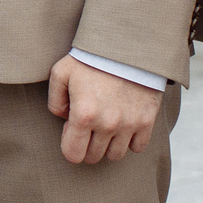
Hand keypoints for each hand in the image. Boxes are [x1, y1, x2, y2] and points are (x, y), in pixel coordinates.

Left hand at [47, 55, 162, 163]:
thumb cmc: (91, 58)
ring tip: (105, 124)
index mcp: (84, 115)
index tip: (72, 128)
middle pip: (93, 157)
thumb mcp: (61, 73)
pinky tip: (123, 125)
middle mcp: (107, 124)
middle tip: (88, 123)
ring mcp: (129, 124)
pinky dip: (130, 141)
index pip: (73, 155)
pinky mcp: (147, 120)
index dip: (69, 144)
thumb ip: (55, 101)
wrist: (127, 45)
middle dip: (86, 145)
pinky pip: (138, 147)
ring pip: (115, 155)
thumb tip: (65, 119)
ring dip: (108, 145)